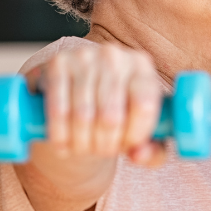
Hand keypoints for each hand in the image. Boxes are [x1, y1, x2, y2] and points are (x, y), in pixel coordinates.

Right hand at [24, 43, 164, 167]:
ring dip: (82, 144)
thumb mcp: (141, 129)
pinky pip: (58, 109)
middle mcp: (115, 56)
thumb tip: (140, 155)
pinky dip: (59, 135)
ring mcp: (85, 56)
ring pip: (83, 116)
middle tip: (102, 152)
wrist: (78, 89)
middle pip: (111, 116)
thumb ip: (152, 150)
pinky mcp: (58, 63)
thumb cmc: (118, 112)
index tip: (128, 147)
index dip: (135, 135)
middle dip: (105, 145)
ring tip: (83, 150)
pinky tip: (62, 146)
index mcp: (142, 66)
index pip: (144, 105)